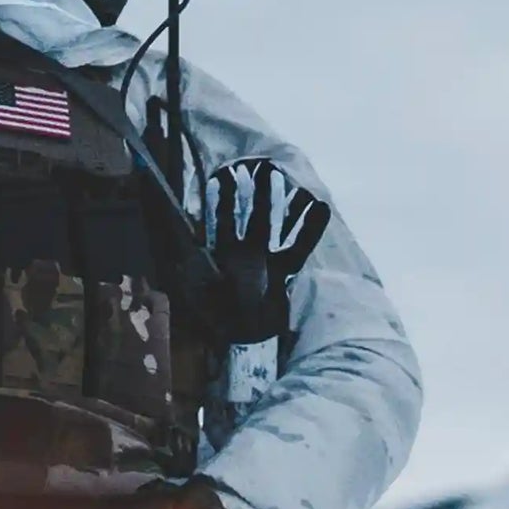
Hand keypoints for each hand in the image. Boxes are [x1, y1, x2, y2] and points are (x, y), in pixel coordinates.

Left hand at [203, 157, 331, 341]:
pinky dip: (309, 228)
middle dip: (253, 194)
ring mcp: (267, 261)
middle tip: (256, 168)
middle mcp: (246, 254)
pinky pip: (299, 247)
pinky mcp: (285, 273)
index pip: (221, 223)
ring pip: (277, 227)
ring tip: (285, 179)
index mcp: (222, 256)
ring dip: (280, 205)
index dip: (221, 202)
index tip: (221, 179)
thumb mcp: (197, 291)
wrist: (244, 340)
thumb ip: (194, 267)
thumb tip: (189, 243)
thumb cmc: (219, 316)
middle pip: (250, 217)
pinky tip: (320, 206)